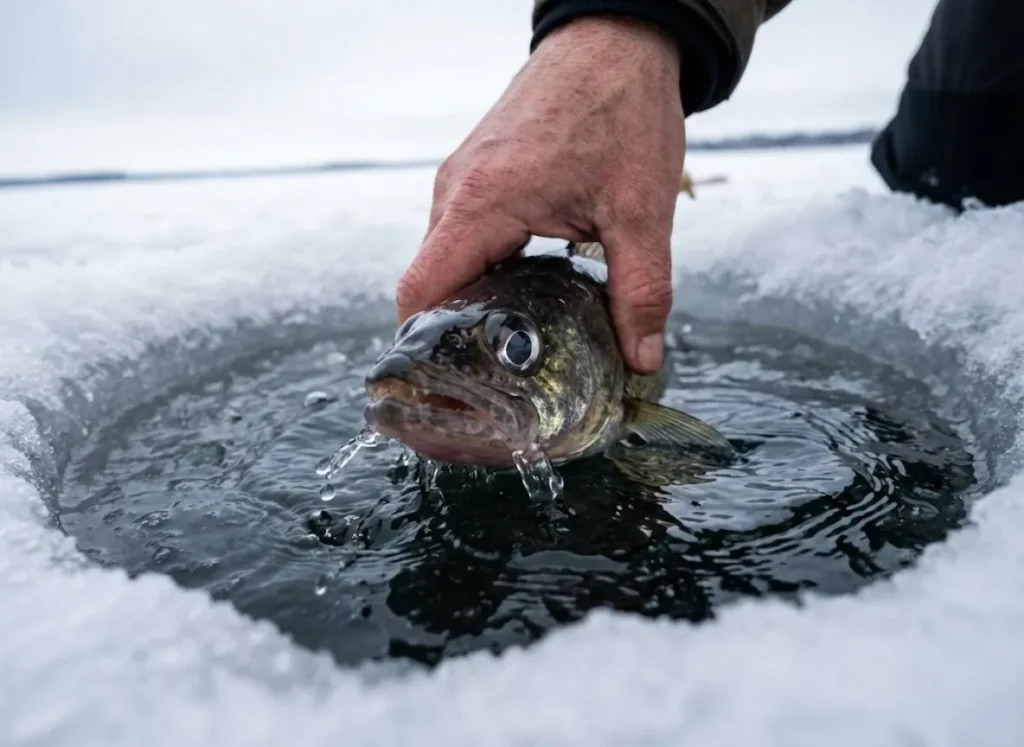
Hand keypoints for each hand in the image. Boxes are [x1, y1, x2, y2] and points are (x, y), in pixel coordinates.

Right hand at [395, 16, 684, 373]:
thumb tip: (642, 359)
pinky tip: (525, 294)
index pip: (419, 293)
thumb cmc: (622, 108)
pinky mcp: (479, 174)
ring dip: (473, 302)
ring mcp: (463, 179)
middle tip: (493, 384)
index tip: (448, 388)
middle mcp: (457, 191)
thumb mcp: (642, 209)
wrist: (616, 39)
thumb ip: (641, 291)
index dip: (424, 350)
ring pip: (447, 262)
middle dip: (456, 337)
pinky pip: (464, 236)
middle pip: (431, 285)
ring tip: (512, 346)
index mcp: (482, 201)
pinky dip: (484, 271)